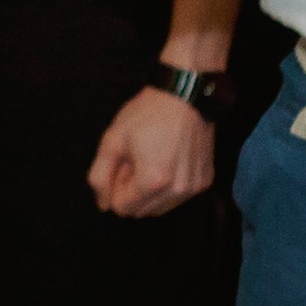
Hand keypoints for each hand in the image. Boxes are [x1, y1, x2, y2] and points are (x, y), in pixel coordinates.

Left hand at [88, 87, 215, 218]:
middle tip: (135, 161)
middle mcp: (178, 189)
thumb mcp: (112, 141)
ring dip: (149, 192)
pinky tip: (167, 160)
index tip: (122, 163)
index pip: (122, 208)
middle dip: (132, 192)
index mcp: (154, 181)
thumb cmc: (147, 114)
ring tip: (150, 160)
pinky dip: (168, 187)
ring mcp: (195, 186)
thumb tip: (103, 204)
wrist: (186, 94)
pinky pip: (178, 197)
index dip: (115, 186)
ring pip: (160, 207)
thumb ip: (100, 177)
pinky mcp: (206, 180)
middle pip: (141, 211)